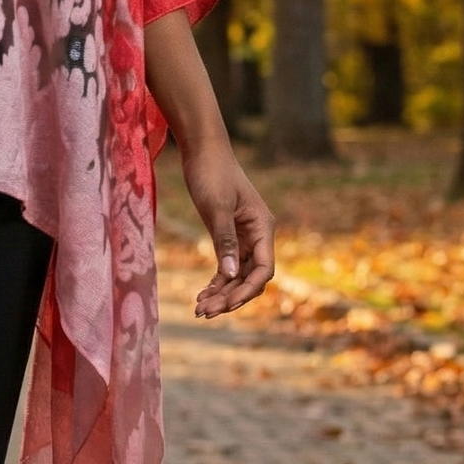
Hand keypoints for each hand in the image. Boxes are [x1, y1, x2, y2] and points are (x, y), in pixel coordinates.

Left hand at [179, 141, 274, 317]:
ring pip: (236, 275)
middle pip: (249, 277)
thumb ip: (224, 241)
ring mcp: (243, 236)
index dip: (247, 290)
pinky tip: (202, 296)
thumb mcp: (217, 208)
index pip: (263, 270)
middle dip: (230, 297)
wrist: (202, 150)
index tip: (227, 304)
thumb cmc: (212, 173)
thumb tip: (229, 276)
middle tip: (204, 313)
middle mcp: (257, 235)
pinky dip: (215, 282)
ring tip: (199, 310)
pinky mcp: (227, 235)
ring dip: (221, 293)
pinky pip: (226, 266)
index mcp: (263, 228)